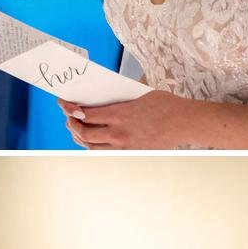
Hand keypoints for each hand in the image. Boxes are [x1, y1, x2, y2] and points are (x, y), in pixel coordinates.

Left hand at [65, 90, 210, 145]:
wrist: (183, 122)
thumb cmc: (164, 105)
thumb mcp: (138, 94)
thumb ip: (118, 98)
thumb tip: (102, 96)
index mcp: (120, 114)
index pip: (86, 114)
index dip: (71, 110)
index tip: (64, 105)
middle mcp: (119, 133)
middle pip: (84, 132)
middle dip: (71, 124)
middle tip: (68, 118)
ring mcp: (124, 146)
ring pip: (91, 146)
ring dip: (79, 138)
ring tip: (75, 130)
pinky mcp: (130, 154)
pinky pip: (104, 153)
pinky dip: (93, 147)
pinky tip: (90, 141)